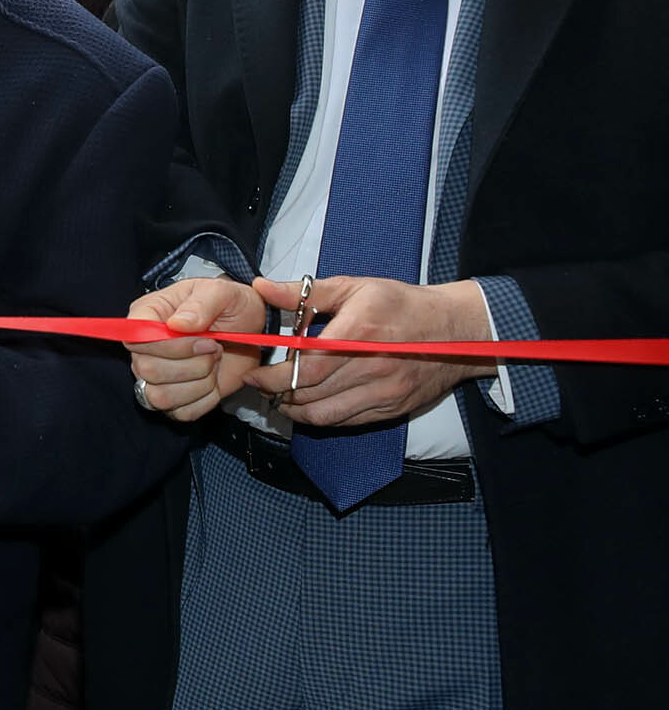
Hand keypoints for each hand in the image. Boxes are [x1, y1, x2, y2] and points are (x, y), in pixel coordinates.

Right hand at [125, 277, 266, 420]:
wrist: (251, 327)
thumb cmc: (230, 305)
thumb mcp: (220, 291)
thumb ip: (200, 304)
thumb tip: (178, 324)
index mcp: (147, 315)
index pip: (135, 338)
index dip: (168, 345)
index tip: (203, 339)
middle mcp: (145, 348)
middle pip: (147, 370)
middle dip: (192, 364)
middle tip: (214, 347)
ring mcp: (157, 376)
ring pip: (160, 396)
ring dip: (198, 383)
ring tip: (213, 363)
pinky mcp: (176, 398)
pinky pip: (181, 412)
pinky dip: (205, 400)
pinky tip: (213, 381)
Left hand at [247, 275, 492, 429]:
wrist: (456, 330)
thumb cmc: (402, 305)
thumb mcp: (354, 287)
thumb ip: (305, 293)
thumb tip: (262, 288)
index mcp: (358, 333)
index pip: (304, 366)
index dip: (272, 376)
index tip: (254, 372)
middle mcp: (371, 367)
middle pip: (309, 393)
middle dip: (275, 392)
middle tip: (258, 384)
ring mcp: (383, 392)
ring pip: (324, 414)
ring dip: (293, 409)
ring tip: (277, 396)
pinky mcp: (392, 409)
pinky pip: (346, 422)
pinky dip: (320, 417)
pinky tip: (307, 404)